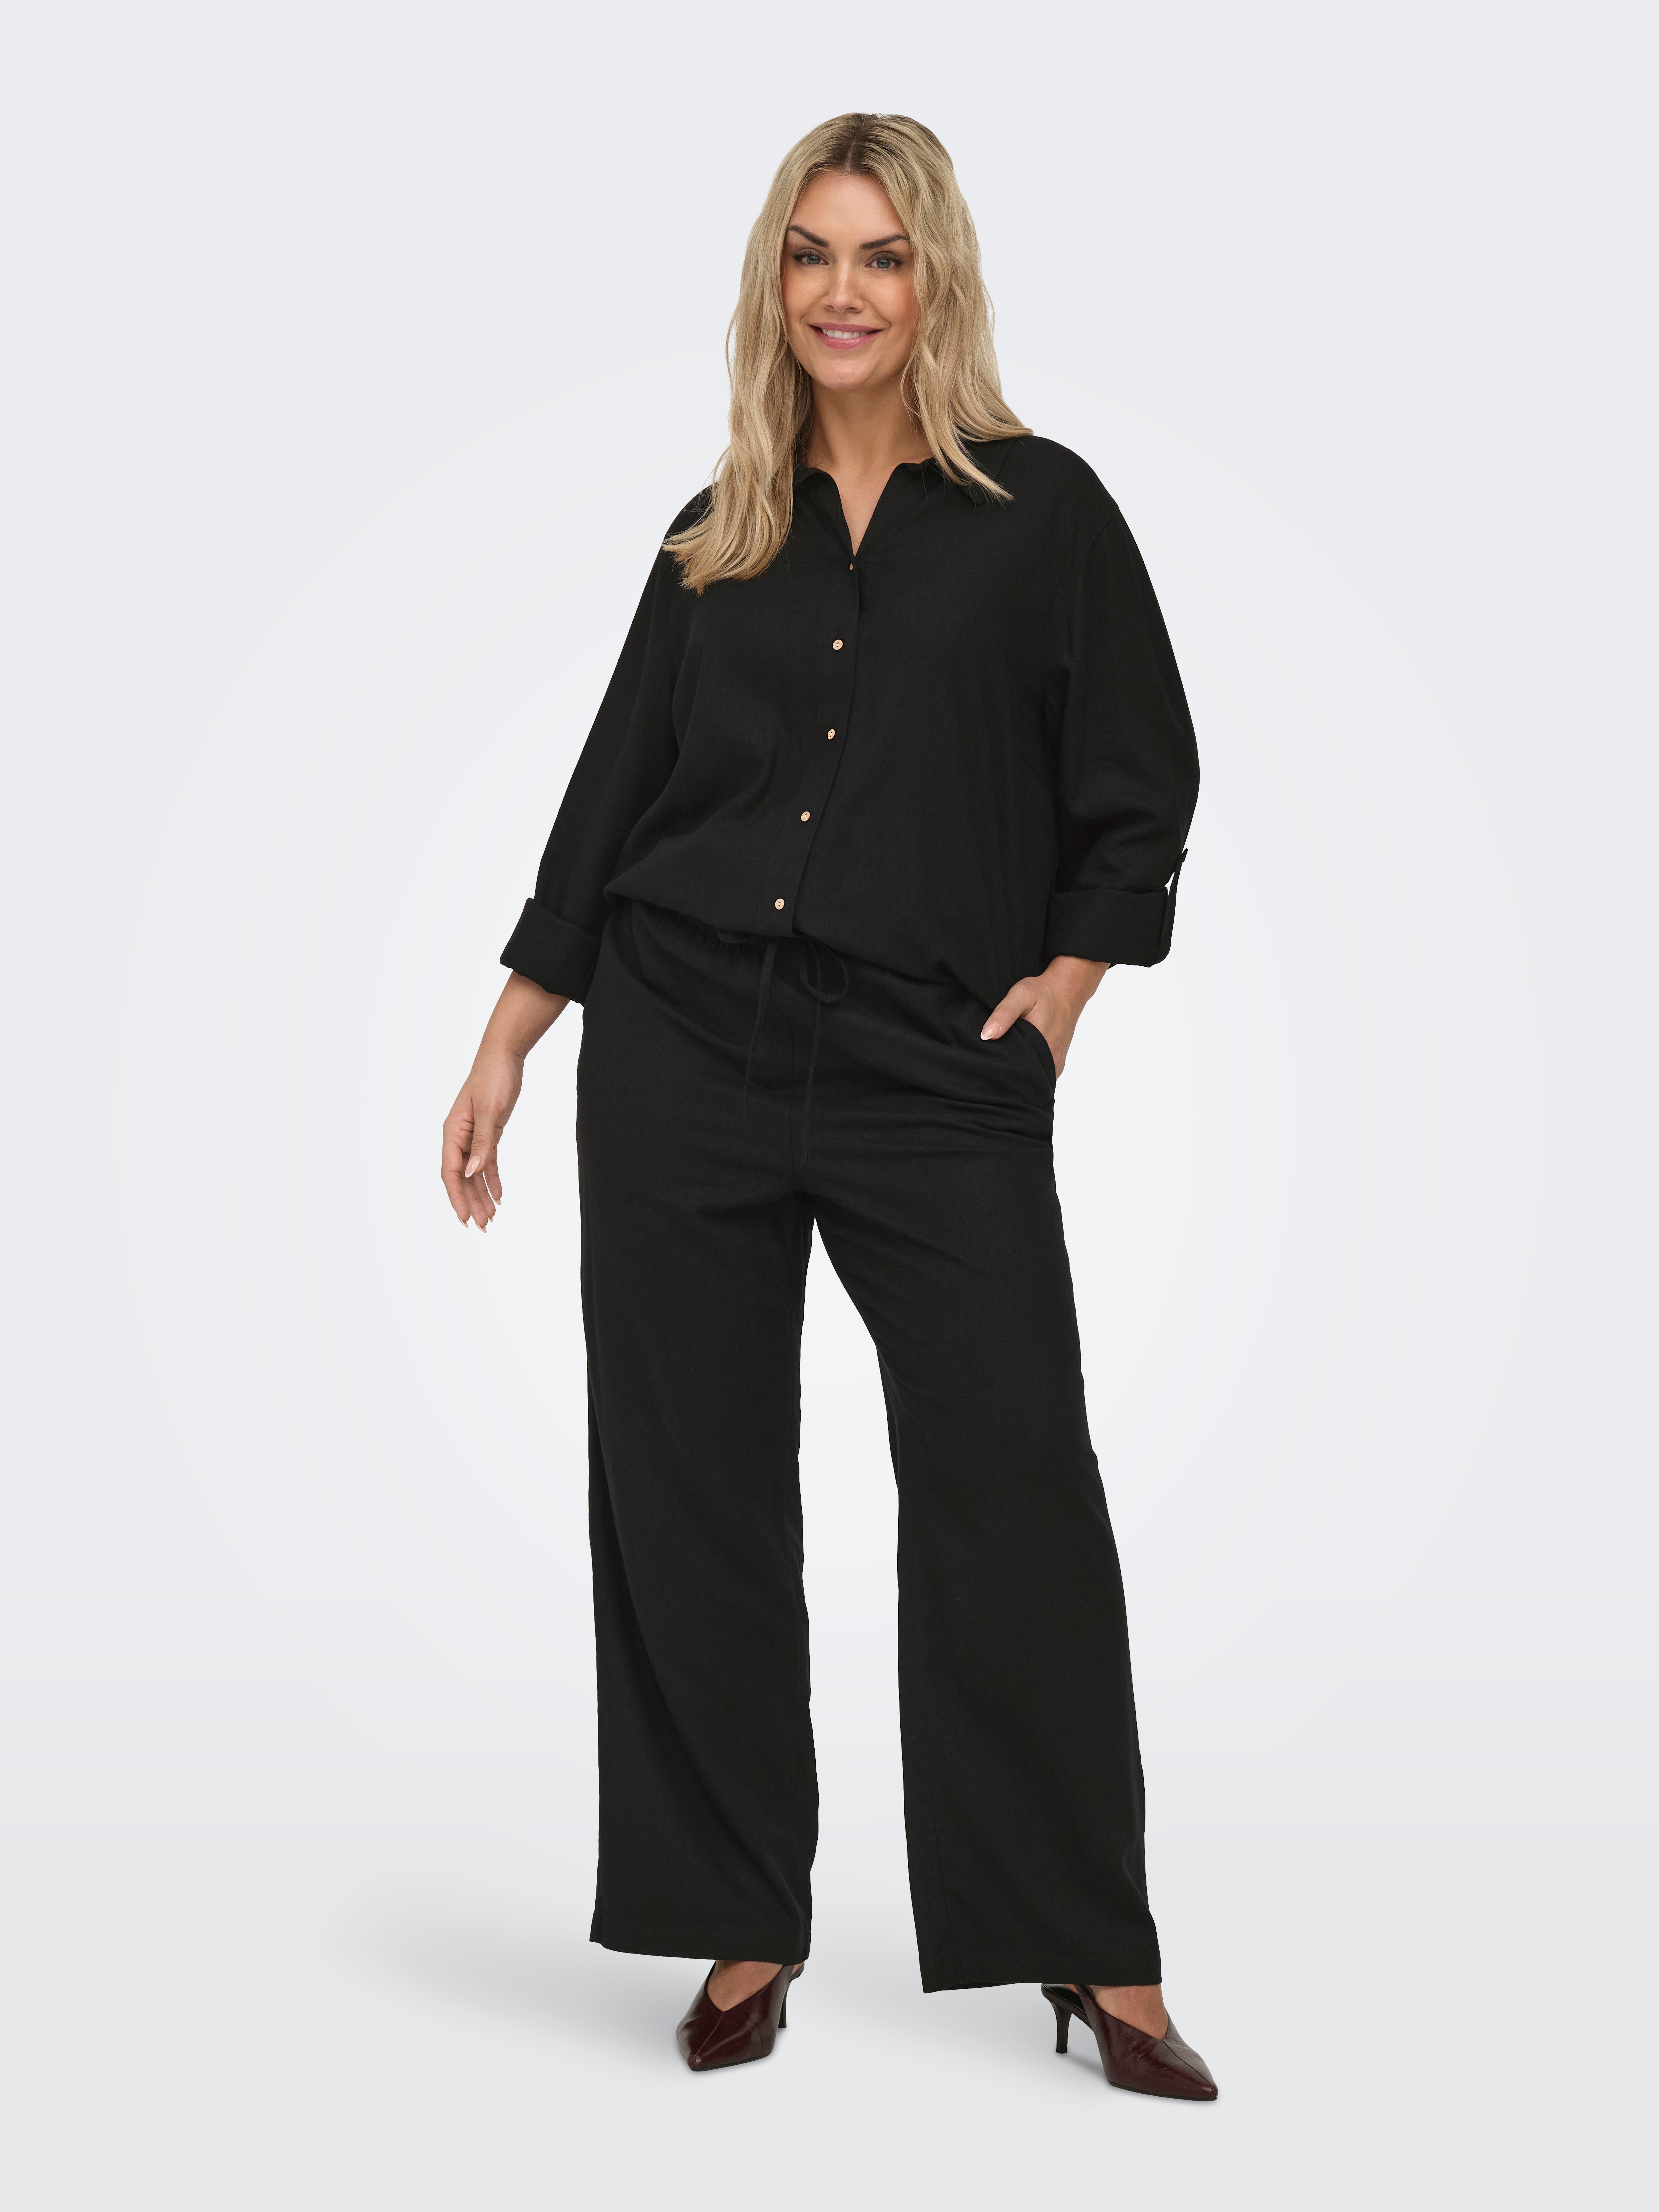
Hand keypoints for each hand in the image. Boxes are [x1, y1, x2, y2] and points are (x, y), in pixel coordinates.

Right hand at [441, 1052, 521, 1229]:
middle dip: (471, 1203)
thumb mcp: (489, 1111)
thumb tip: (471, 1172)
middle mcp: (459, 1137)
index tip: (465, 1218)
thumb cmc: (493, 1078)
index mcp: (453, 1132)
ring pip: (474, 1173)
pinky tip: (499, 1196)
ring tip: (491, 1219)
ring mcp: (473, 1136)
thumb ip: (481, 1142)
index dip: (457, 1197)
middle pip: (462, 1178)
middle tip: (482, 1227)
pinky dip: (492, 1179)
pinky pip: (487, 1162)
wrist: (504, 1056)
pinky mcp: (488, 1133)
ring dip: (482, 1196)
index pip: (450, 1171)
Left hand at [980, 955, 1110, 1077]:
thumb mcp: (1020, 995)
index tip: (989, 1060)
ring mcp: (1056, 1063)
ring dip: (1020, 1070)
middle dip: (1009, 1071)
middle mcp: (1052, 1060)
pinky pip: (1042, 1072)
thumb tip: (986, 1035)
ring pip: (1034, 1076)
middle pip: (1024, 1076)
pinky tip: (1021, 1056)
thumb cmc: (1044, 992)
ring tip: (1008, 1057)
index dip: (1000, 1068)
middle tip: (995, 1058)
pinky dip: (1031, 1067)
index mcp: (1041, 1047)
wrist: (1067, 990)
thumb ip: (1004, 1014)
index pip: (1015, 1071)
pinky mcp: (1058, 1062)